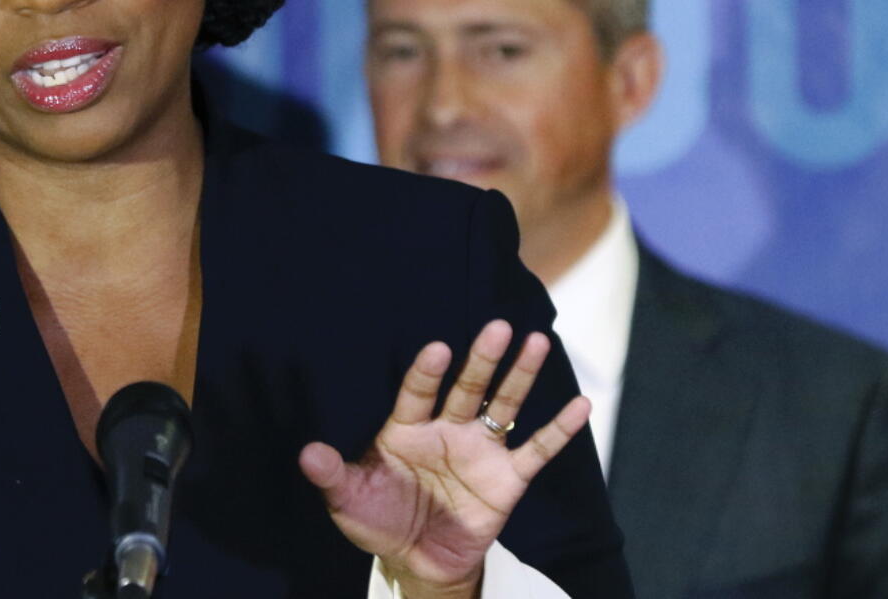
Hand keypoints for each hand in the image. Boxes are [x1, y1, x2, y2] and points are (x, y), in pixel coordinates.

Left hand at [298, 320, 590, 598]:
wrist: (417, 561)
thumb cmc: (379, 520)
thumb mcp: (349, 500)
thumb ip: (333, 476)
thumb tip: (306, 454)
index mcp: (406, 428)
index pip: (417, 392)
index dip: (426, 372)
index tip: (436, 348)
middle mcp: (447, 429)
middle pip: (467, 387)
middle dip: (482, 359)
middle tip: (498, 326)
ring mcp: (480, 450)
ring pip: (503, 405)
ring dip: (520, 375)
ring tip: (537, 341)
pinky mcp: (508, 479)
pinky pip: (537, 450)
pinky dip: (558, 429)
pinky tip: (581, 404)